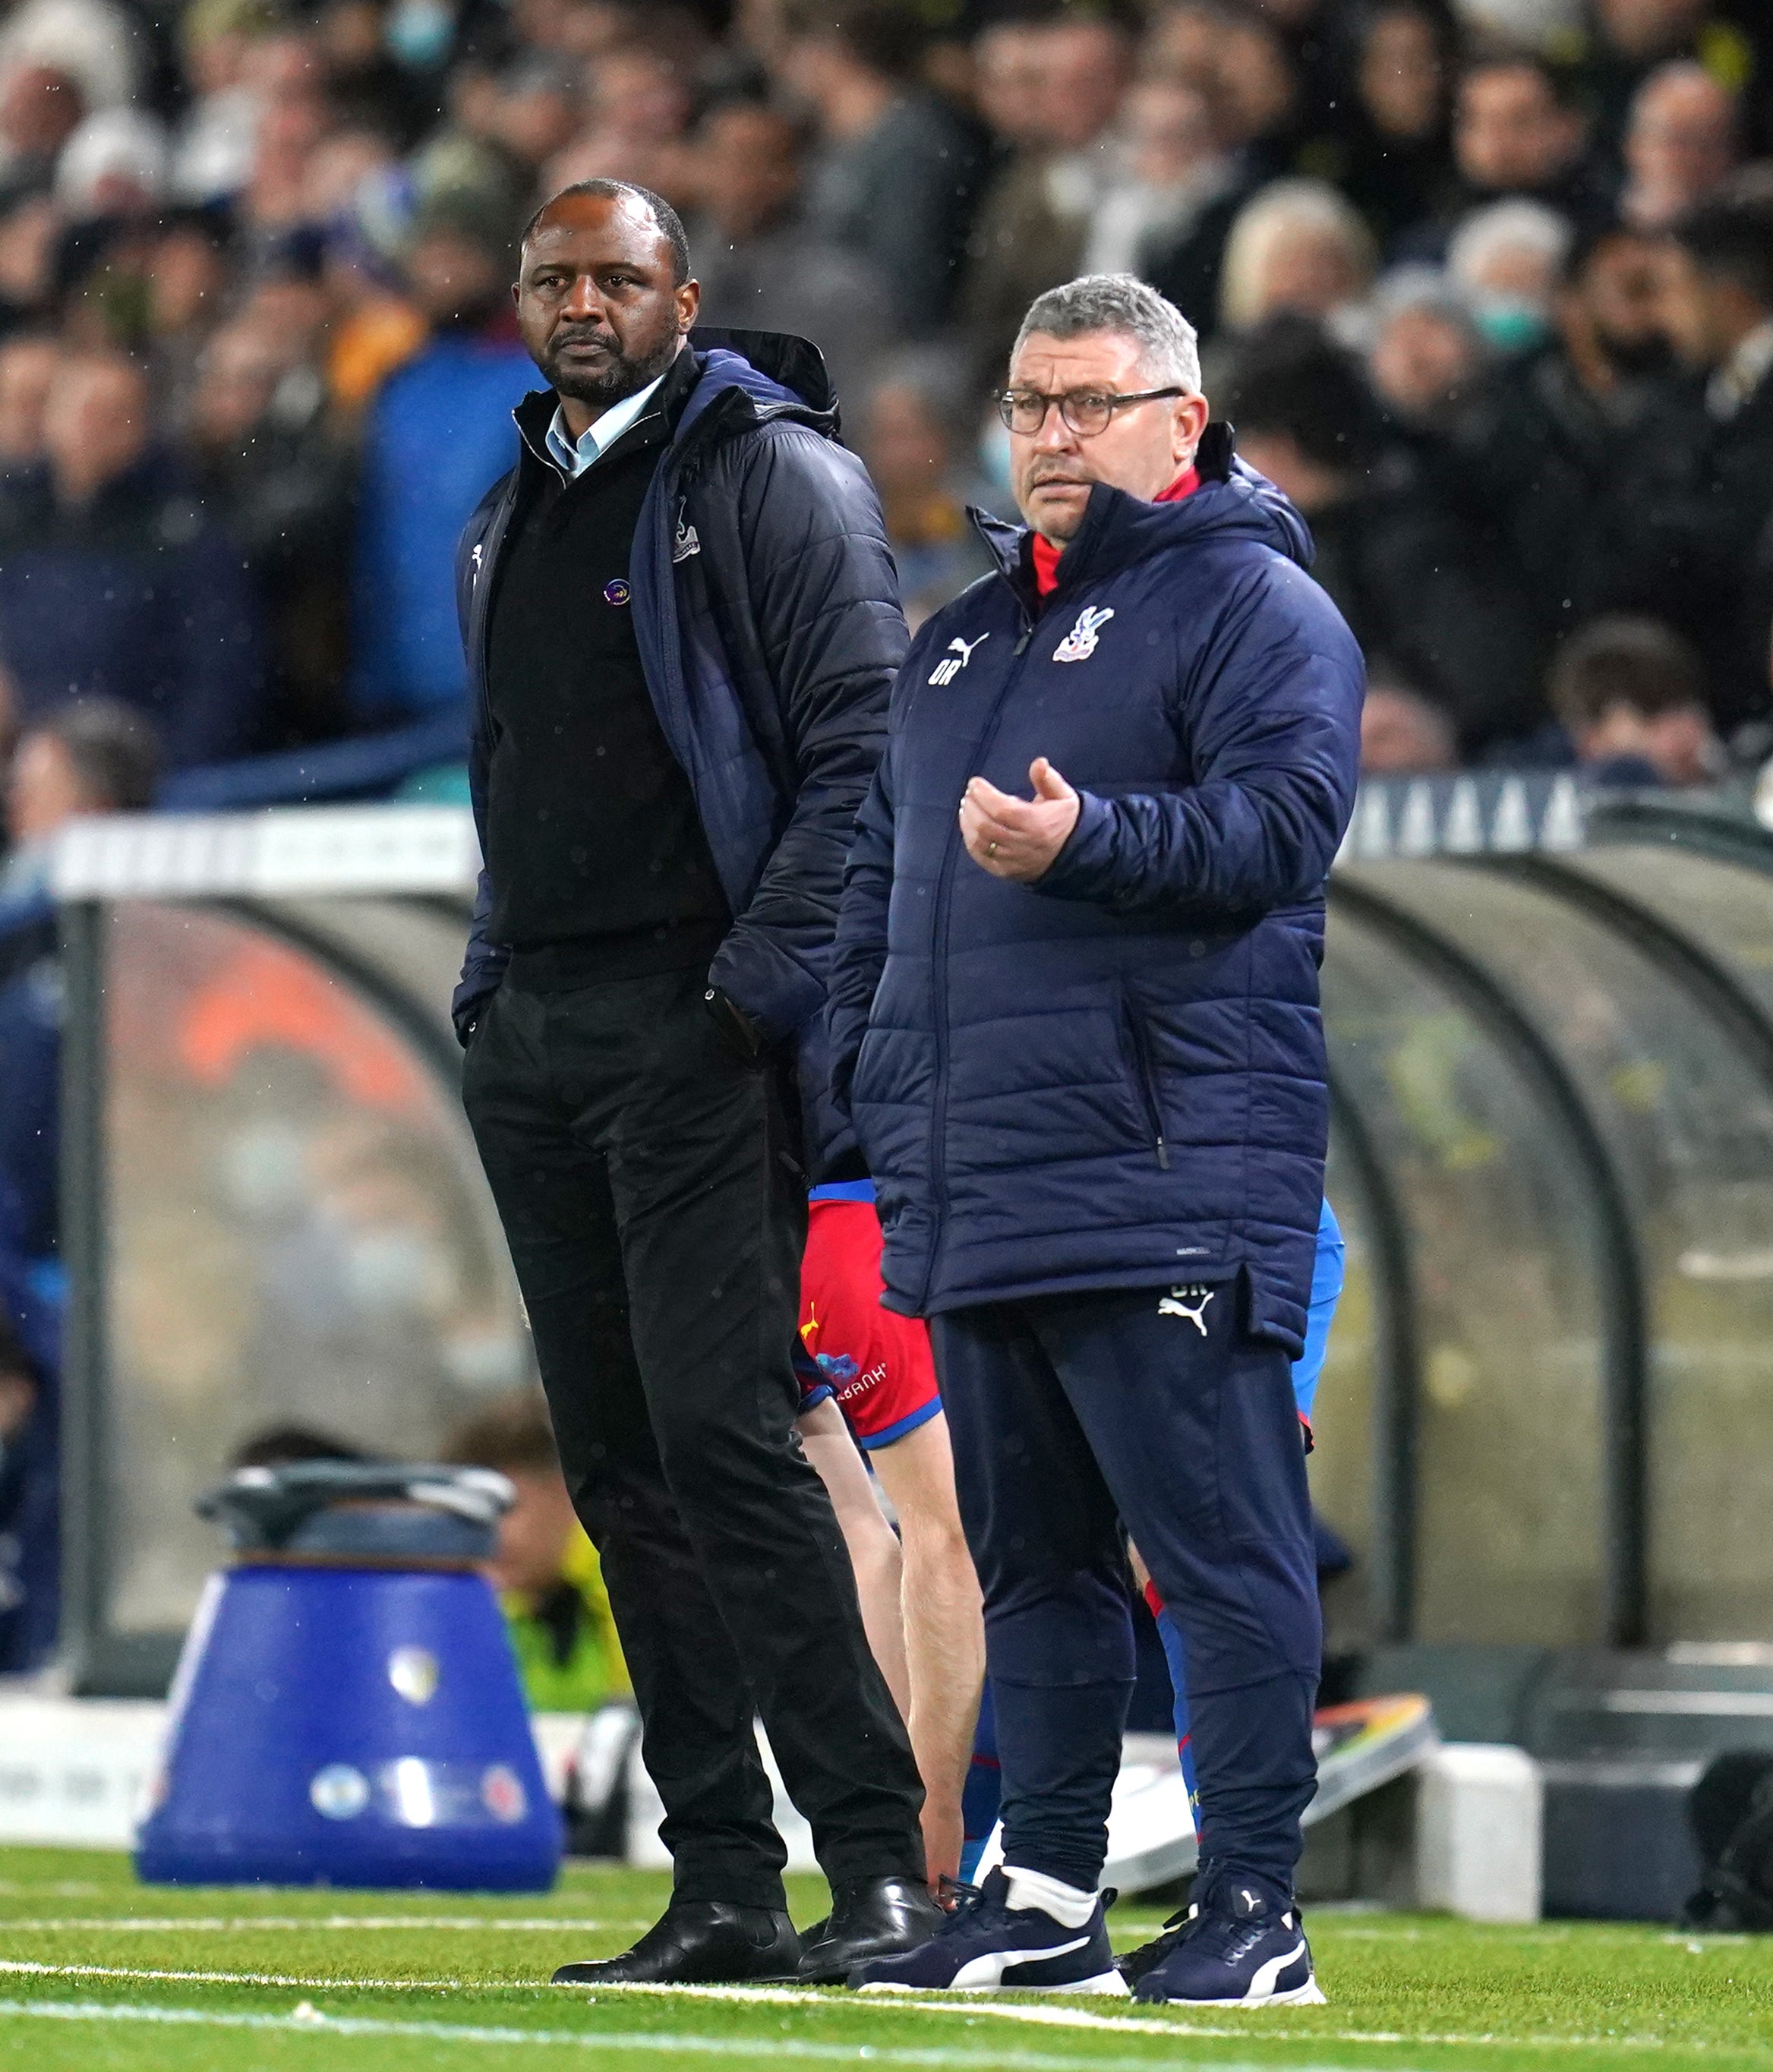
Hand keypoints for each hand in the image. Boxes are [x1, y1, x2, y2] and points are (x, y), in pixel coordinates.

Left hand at [959, 758, 1079, 881]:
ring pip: (980, 843)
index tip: (974, 783)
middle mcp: (1023, 844)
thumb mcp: (1063, 796)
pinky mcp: (1004, 871)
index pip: (1002, 809)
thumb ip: (1049, 779)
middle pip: (986, 826)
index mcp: (1037, 824)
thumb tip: (1039, 762)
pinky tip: (968, 826)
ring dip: (967, 823)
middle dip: (972, 807)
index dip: (984, 795)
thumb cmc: (1062, 820)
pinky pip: (981, 857)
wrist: (1070, 854)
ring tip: (966, 807)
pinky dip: (970, 841)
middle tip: (969, 794)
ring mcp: (1012, 860)